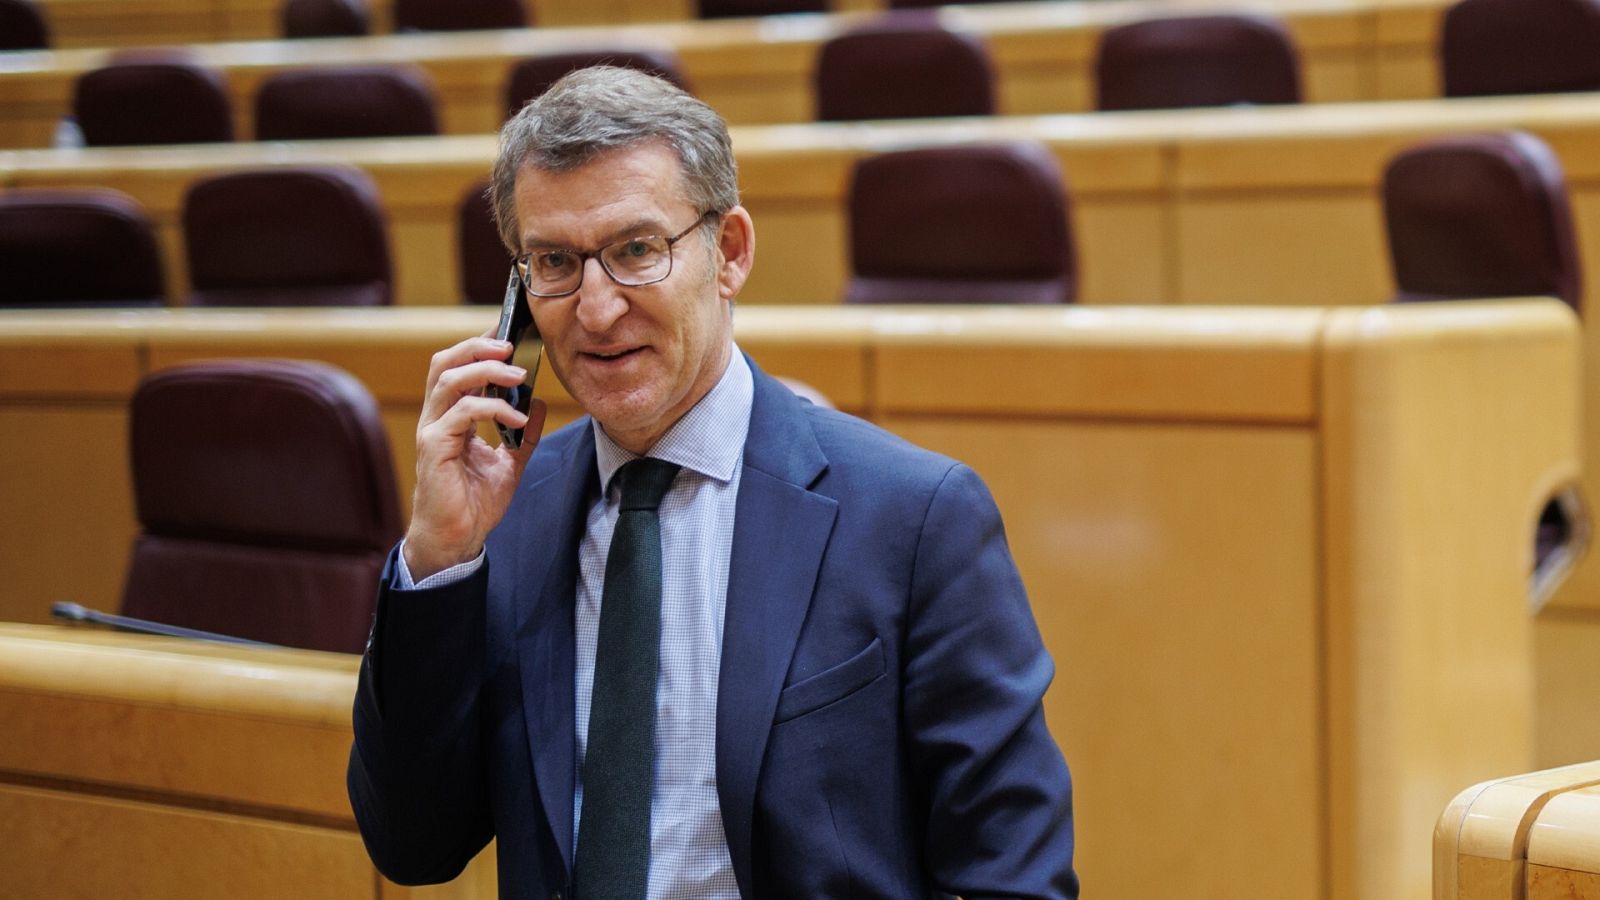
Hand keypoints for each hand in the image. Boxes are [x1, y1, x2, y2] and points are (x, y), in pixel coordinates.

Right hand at [403, 333, 547, 579]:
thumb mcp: (510, 463)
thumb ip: (524, 434)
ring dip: (486, 370)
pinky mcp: (434, 448)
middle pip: (445, 363)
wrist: (457, 539)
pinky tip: (516, 419)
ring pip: (449, 380)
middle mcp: (437, 418)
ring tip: (519, 375)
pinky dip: (492, 409)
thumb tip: (538, 403)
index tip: (507, 333)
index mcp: (451, 417)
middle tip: (510, 346)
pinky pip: (461, 413)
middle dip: (477, 347)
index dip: (479, 345)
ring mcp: (432, 431)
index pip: (458, 368)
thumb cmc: (475, 502)